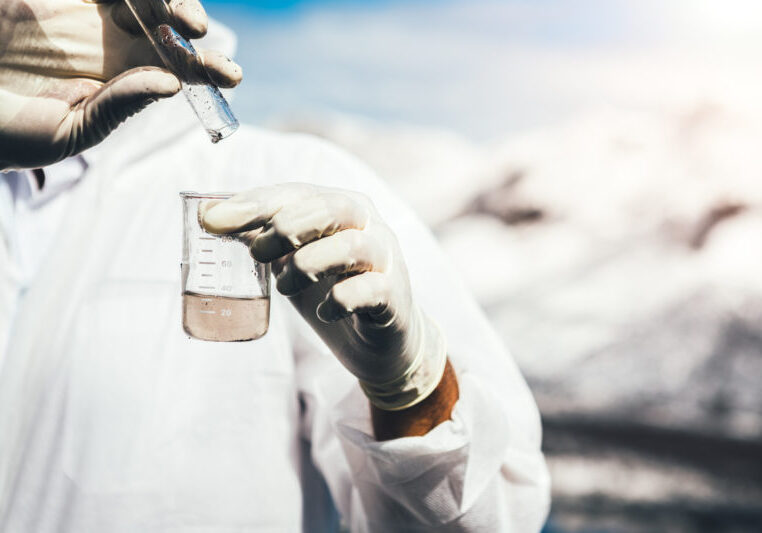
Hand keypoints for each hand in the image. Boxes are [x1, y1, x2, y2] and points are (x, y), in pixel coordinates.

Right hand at [0, 0, 241, 170]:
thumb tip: (170, 84)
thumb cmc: (4, 132)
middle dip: (193, 29)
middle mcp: (112, 43)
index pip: (176, 72)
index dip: (206, 69)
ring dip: (171, 0)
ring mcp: (86, 11)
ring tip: (185, 19)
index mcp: (121, 82)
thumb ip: (116, 107)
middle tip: (200, 35)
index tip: (230, 76)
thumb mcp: (65, 132)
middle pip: (169, 27)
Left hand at [201, 184, 447, 410]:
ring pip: (352, 245)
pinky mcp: (394, 296)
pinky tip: (324, 312)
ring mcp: (386, 259)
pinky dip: (339, 300)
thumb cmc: (333, 290)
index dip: (254, 204)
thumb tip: (207, 216)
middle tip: (257, 256)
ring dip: (308, 265)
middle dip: (286, 228)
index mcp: (341, 207)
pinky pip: (369, 290)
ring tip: (284, 286)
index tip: (211, 221)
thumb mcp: (293, 259)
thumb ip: (261, 237)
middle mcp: (369, 224)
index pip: (297, 193)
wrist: (381, 341)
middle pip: (331, 208)